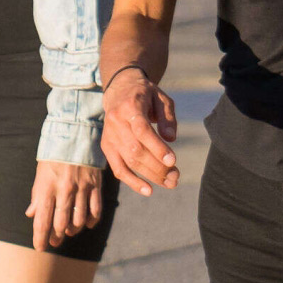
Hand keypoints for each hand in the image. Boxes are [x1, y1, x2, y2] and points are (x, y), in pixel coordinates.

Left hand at [27, 161, 105, 252]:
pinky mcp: (95, 185)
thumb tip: (32, 214)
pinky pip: (95, 210)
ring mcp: (81, 189)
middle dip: (56, 237)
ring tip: (69, 231)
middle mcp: (64, 191)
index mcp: (47, 188)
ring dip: (73, 230)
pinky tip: (87, 224)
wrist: (75, 135)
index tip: (40, 247)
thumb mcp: (40, 174)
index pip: (42, 220)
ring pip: (79, 220)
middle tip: (55, 242)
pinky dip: (91, 221)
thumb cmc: (54, 155)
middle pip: (60, 223)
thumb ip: (37, 195)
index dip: (40, 237)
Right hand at [100, 69, 180, 195]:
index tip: (173, 160)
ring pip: (128, 162)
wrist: (119, 91)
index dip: (156, 147)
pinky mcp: (106, 147)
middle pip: (136, 150)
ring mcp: (109, 136)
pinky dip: (132, 182)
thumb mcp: (161, 98)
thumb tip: (171, 138)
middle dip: (158, 167)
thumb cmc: (146, 95)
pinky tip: (149, 190)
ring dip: (150, 176)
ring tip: (170, 182)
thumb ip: (168, 117)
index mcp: (130, 107)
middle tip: (176, 177)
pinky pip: (117, 169)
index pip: (142, 130)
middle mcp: (116, 123)